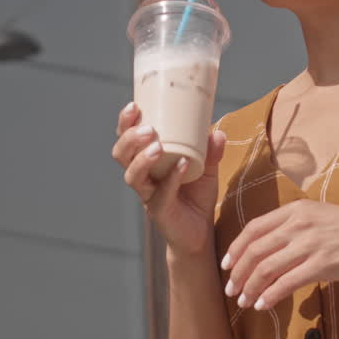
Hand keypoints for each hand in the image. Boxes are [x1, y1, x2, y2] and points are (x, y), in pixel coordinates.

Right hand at [111, 102, 226, 256]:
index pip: (126, 139)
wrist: (201, 232)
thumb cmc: (197, 196)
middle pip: (121, 155)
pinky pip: (161, 194)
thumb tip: (217, 133)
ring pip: (132, 176)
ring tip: (158, 147)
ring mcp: (148, 195)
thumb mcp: (207, 168)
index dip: (125, 123)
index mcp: (147, 161)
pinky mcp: (159, 211)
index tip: (133, 106)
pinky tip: (183, 165)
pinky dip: (172, 178)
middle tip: (147, 129)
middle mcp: (142, 177)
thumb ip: (211, 150)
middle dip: (129, 139)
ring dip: (142, 159)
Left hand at [220, 200, 338, 310]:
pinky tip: (264, 304)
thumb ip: (295, 226)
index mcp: (296, 209)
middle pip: (255, 249)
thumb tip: (271, 249)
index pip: (253, 228)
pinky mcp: (324, 263)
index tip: (226, 265)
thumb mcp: (321, 217)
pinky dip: (271, 295)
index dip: (235, 248)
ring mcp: (311, 243)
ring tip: (244, 301)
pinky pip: (287, 282)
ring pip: (267, 267)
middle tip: (231, 290)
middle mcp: (300, 223)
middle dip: (238, 272)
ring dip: (251, 287)